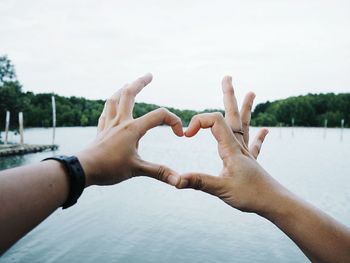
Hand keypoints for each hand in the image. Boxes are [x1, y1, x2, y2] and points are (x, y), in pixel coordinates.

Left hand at [77, 73, 183, 186]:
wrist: (83, 170)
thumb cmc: (109, 168)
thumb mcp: (137, 170)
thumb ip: (159, 172)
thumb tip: (179, 181)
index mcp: (132, 128)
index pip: (158, 116)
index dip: (173, 121)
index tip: (179, 134)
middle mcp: (121, 122)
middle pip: (129, 94)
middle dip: (140, 82)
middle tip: (149, 75)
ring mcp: (109, 125)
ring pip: (114, 99)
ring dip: (123, 90)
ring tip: (128, 85)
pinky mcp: (101, 131)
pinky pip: (105, 112)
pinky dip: (111, 105)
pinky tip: (112, 106)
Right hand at [178, 76, 278, 213]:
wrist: (275, 203)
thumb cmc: (251, 195)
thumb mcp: (221, 189)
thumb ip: (199, 182)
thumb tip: (176, 179)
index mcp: (230, 148)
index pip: (214, 121)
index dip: (197, 122)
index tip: (186, 134)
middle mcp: (239, 145)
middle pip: (232, 115)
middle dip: (229, 96)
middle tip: (227, 78)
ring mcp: (246, 152)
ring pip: (243, 125)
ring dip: (245, 108)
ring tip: (252, 92)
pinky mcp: (251, 161)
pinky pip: (254, 144)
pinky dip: (259, 136)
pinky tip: (266, 131)